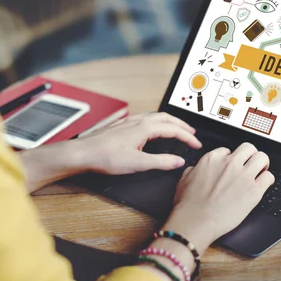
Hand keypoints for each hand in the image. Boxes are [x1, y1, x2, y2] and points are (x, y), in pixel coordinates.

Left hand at [77, 112, 201, 174]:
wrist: (83, 153)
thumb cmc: (106, 157)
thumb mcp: (138, 163)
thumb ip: (161, 162)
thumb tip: (178, 161)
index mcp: (145, 128)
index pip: (173, 129)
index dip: (187, 137)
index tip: (196, 145)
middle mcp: (138, 121)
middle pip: (167, 118)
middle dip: (182, 125)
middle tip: (192, 134)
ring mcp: (129, 121)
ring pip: (156, 116)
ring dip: (170, 122)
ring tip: (177, 129)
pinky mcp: (122, 126)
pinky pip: (146, 118)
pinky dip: (158, 122)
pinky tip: (153, 129)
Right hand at [163, 143, 273, 254]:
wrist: (196, 221)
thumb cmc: (188, 205)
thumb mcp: (184, 179)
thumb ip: (194, 169)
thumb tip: (197, 169)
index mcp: (212, 159)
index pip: (228, 150)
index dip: (230, 159)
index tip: (232, 166)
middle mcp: (229, 163)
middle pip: (249, 148)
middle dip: (250, 156)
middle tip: (250, 164)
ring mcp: (243, 176)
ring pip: (262, 157)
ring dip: (262, 164)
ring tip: (260, 172)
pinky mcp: (254, 191)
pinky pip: (269, 177)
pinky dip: (267, 180)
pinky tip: (263, 185)